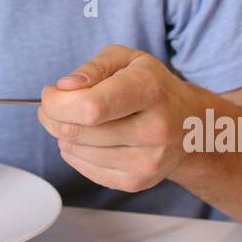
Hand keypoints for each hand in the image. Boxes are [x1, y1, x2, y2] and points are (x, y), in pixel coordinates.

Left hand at [38, 45, 194, 192]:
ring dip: (62, 133)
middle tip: (53, 104)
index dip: (58, 103)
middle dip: (52, 116)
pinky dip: (75, 152)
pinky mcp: (137, 182)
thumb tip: (65, 88)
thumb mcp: (127, 59)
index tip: (51, 94)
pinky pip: (83, 169)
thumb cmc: (151, 86)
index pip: (92, 107)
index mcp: (150, 91)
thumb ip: (93, 67)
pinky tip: (88, 137)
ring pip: (76, 151)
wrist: (190, 124)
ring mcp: (148, 161)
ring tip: (76, 119)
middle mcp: (154, 129)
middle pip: (78, 131)